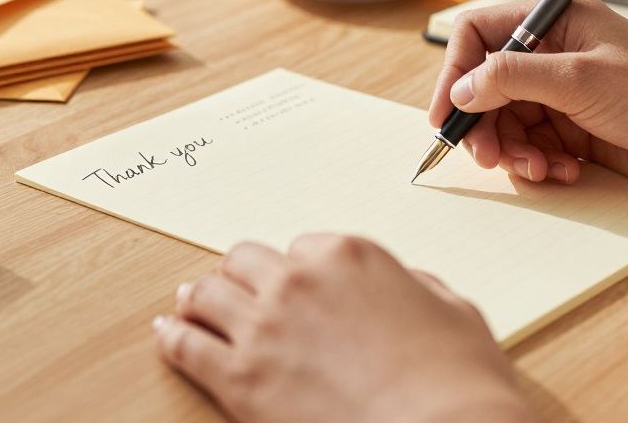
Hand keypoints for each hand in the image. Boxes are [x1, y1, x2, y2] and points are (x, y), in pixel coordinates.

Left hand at [153, 234, 536, 422]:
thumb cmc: (459, 380)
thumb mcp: (453, 310)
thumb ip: (415, 286)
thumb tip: (404, 286)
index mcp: (349, 255)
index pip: (303, 247)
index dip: (298, 270)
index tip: (294, 285)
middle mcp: (298, 280)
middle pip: (245, 261)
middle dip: (242, 276)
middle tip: (236, 289)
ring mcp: (264, 327)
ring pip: (207, 294)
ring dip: (200, 299)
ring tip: (189, 305)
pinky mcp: (240, 378)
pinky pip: (187, 346)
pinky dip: (173, 338)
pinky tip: (168, 335)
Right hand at [429, 0, 627, 205]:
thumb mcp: (581, 79)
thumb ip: (512, 78)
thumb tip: (462, 89)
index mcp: (557, 21)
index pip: (481, 34)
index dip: (456, 73)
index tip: (446, 114)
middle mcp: (557, 54)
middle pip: (488, 86)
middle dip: (484, 124)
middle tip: (489, 157)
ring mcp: (568, 94)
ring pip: (509, 122)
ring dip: (514, 150)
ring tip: (538, 169)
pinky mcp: (580, 130)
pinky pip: (536, 146)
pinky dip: (539, 163)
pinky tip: (564, 172)